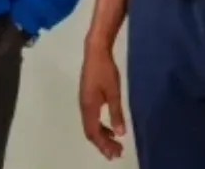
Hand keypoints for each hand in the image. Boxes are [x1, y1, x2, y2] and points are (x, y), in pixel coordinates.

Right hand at [78, 45, 126, 159]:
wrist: (95, 52)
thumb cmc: (105, 71)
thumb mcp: (114, 93)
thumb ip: (116, 113)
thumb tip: (120, 133)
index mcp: (89, 106)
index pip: (93, 132)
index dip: (103, 145)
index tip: (115, 153)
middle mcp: (84, 106)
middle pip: (90, 131)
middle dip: (103, 143)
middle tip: (117, 152)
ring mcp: (84, 101)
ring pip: (90, 125)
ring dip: (102, 136)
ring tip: (115, 143)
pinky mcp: (87, 97)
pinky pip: (92, 118)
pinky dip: (100, 126)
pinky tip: (110, 127)